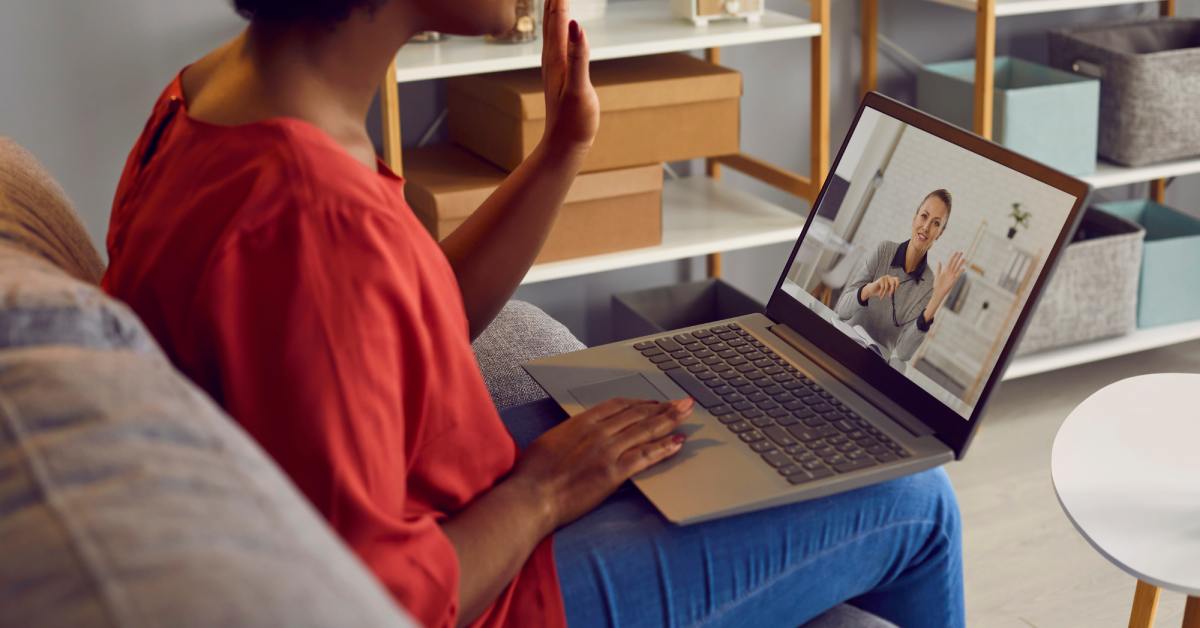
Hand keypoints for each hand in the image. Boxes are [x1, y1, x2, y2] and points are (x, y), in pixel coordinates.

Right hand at [512, 398, 691, 528]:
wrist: (531, 497)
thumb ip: (571, 434)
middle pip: (637, 414)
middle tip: (682, 402)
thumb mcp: (551, 442)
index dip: (640, 402)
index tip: (653, 402)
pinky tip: (678, 442)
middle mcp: (597, 432)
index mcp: (581, 422)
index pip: (618, 405)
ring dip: (670, 420)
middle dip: (663, 407)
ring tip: (687, 414)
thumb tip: (580, 435)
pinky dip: (664, 448)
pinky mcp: (613, 473)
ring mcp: (607, 452)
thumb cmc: (533, 474)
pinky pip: (645, 456)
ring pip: (645, 430)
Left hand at [541, 0, 599, 156]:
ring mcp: (554, 67)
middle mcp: (552, 59)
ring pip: (551, 30)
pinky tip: (563, 29)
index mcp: (556, 57)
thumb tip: (576, 25)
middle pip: (550, 19)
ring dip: (554, 10)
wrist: (564, 146)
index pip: (557, 17)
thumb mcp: (579, 88)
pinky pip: (557, 43)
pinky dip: (559, 28)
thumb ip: (578, 56)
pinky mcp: (560, 75)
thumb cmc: (574, 121)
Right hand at [863, 275, 899, 300]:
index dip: (897, 284)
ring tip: (882, 296)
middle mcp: (888, 277)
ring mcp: (884, 278)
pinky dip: (882, 292)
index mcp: (891, 279)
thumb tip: (895, 290)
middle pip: (893, 283)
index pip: (897, 279)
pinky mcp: (880, 279)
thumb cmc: (880, 290)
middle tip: (890, 295)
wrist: (871, 291)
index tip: (896, 290)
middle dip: (892, 290)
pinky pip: (883, 287)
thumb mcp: (887, 290)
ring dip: (885, 293)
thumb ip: (891, 289)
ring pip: (887, 286)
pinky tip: (880, 294)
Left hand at [932, 251, 966, 302]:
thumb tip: (939, 261)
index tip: (955, 252)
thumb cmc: (937, 285)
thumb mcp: (937, 275)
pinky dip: (960, 272)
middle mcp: (950, 272)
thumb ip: (939, 268)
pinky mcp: (953, 280)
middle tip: (961, 252)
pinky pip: (958, 275)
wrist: (938, 292)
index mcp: (945, 270)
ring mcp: (952, 275)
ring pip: (957, 268)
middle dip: (957, 258)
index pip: (950, 262)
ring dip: (960, 263)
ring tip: (964, 259)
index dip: (953, 257)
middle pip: (954, 263)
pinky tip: (963, 268)